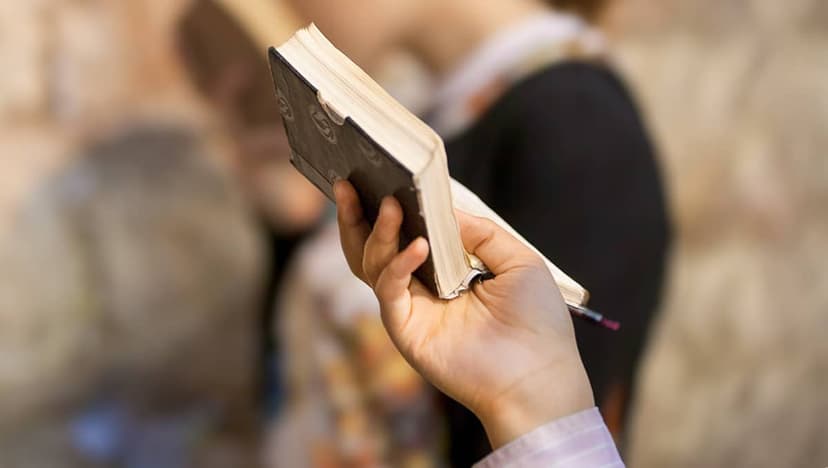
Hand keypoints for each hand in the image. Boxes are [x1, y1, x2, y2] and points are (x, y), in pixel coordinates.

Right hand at [333, 181, 594, 447]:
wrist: (539, 376)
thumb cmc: (536, 322)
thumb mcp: (518, 261)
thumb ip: (481, 232)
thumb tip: (444, 209)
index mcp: (445, 271)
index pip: (407, 233)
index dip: (393, 206)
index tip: (381, 175)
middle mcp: (422, 288)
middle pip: (375, 247)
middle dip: (360, 215)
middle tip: (348, 184)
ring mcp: (411, 309)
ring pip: (373, 264)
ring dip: (378, 233)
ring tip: (392, 206)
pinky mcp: (406, 330)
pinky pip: (390, 290)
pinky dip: (399, 265)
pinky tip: (418, 246)